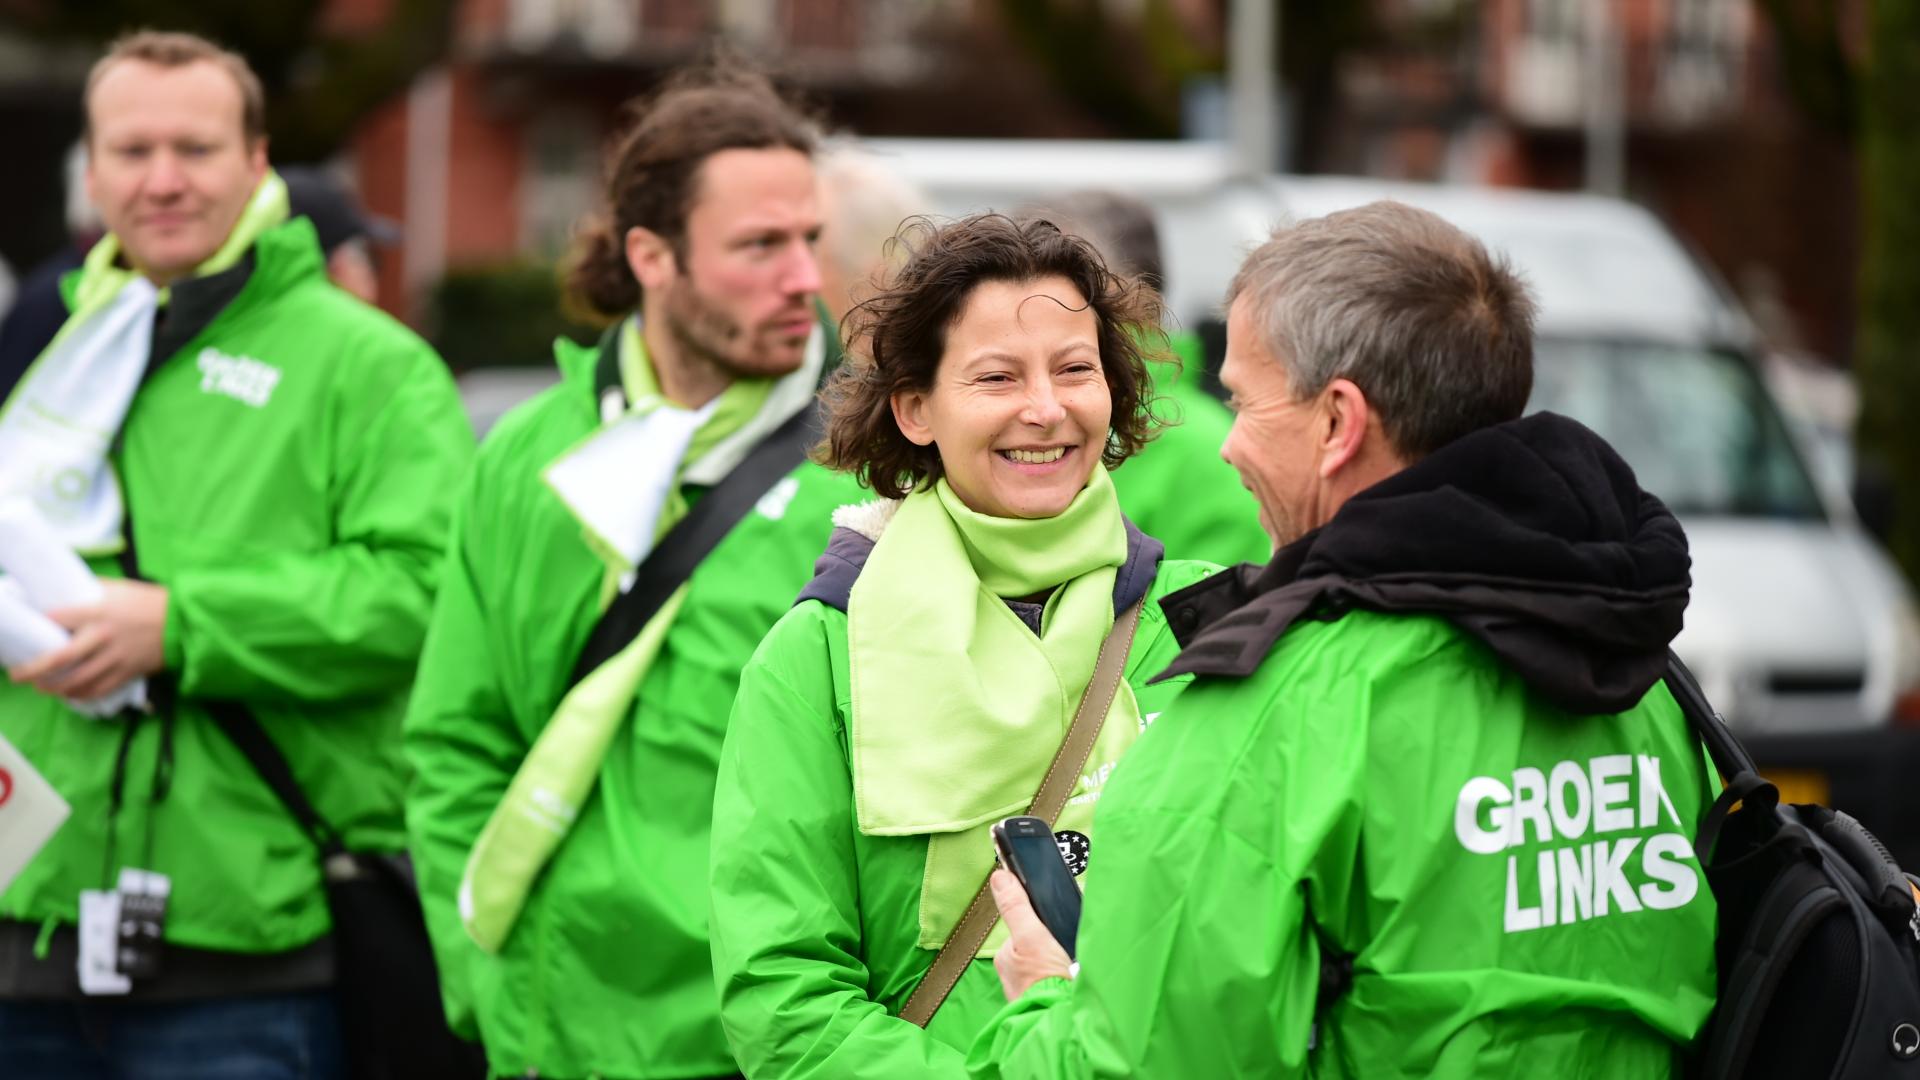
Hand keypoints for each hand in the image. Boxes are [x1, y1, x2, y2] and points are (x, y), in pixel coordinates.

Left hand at [9, 580, 168, 701]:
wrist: (184, 623)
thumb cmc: (151, 602)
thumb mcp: (120, 589)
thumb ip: (93, 591)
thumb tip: (67, 591)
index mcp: (98, 612)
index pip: (58, 619)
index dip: (39, 625)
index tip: (28, 630)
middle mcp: (103, 637)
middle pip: (60, 659)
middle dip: (33, 670)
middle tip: (17, 676)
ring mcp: (115, 658)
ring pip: (76, 681)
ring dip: (53, 687)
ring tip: (41, 687)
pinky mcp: (127, 672)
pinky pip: (98, 689)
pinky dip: (80, 695)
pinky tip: (69, 694)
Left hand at [990, 868, 1073, 1000]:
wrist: (1062, 1020)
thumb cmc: (1046, 982)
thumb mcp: (1033, 936)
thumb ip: (1016, 907)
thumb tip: (999, 876)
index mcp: (1006, 957)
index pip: (1023, 929)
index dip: (1040, 924)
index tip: (1055, 929)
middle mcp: (1013, 974)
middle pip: (1034, 946)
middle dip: (1050, 945)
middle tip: (1066, 950)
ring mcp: (1027, 990)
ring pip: (1044, 964)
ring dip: (1058, 962)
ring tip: (1072, 965)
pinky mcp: (1043, 1002)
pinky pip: (1053, 980)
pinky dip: (1062, 977)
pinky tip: (1073, 978)